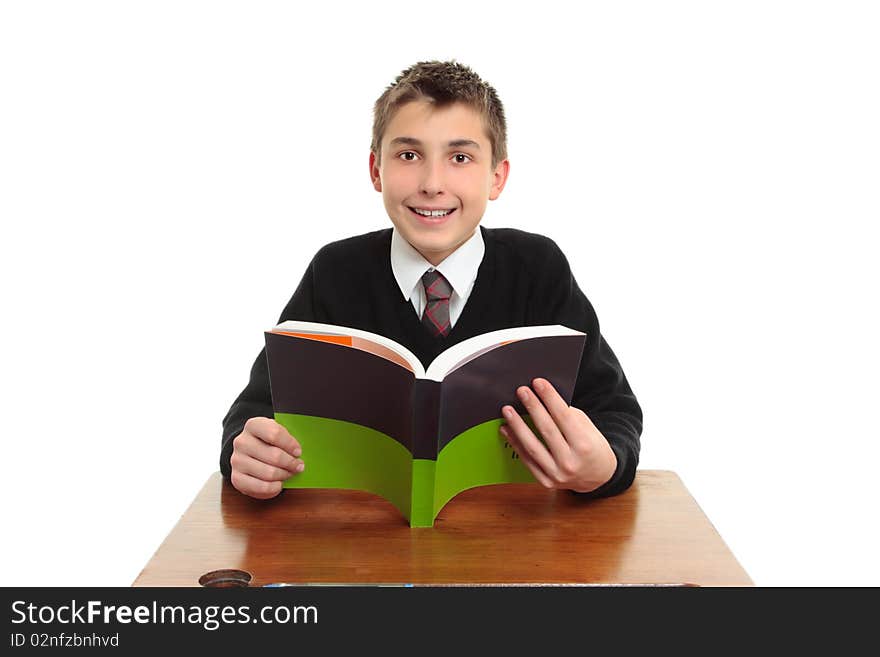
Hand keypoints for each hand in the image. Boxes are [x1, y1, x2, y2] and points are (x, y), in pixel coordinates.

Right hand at [230, 417, 303, 498]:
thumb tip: (301, 453)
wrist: (249, 454)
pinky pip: (261, 487)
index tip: (298, 452)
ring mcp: (237, 460)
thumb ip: (288, 439)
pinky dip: (274, 487)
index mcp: (253, 425)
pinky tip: (279, 484)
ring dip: (284, 475)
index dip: (290, 444)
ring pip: (269, 473)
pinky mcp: (237, 478)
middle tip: (299, 466)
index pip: (274, 433)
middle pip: (274, 455)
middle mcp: (241, 442)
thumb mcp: (278, 433)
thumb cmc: (269, 443)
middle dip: (291, 463)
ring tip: (290, 473)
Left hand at [499, 378, 616, 492]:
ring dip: (517, 426)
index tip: (538, 382)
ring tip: (507, 410)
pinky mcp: (546, 482)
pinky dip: (515, 443)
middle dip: (533, 407)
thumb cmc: (591, 447)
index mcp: (584, 445)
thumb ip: (567, 415)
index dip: (550, 398)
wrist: (598, 477)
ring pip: (532, 446)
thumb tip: (543, 398)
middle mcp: (570, 462)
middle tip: (522, 391)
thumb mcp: (586, 428)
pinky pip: (527, 460)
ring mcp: (557, 474)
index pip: (564, 417)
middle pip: (547, 430)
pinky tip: (507, 429)